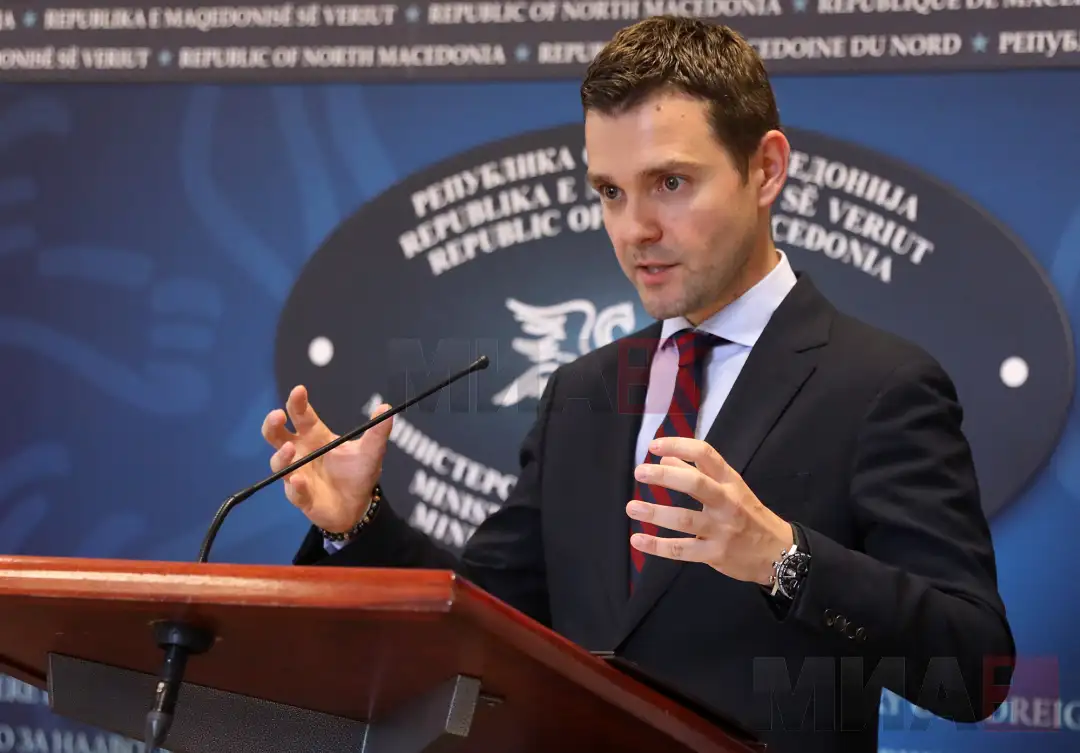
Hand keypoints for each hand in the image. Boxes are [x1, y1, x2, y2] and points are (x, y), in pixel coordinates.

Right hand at [261, 385, 393, 532]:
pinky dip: (295, 486)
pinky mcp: (301, 497)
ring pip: (279, 463)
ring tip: (290, 449)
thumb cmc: (358, 473)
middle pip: (277, 435)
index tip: (299, 390)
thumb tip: (387, 408)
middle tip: (277, 415)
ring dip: (282, 456)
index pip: (301, 415)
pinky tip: (299, 481)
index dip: (297, 402)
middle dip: (272, 424)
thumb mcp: (371, 451)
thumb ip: (377, 432)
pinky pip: (293, 492)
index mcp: (315, 435)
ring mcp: (297, 474)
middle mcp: (301, 452)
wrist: (359, 506)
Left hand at [626, 437, 793, 585]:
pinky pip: (683, 550)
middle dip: (665, 477)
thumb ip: (698, 473)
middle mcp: (727, 502)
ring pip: (685, 519)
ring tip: (632, 508)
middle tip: (639, 472)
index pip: (705, 455)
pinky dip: (658, 547)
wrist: (778, 552)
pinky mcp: (715, 554)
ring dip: (655, 513)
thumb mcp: (730, 489)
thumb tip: (665, 458)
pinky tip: (638, 540)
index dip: (678, 446)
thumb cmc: (748, 515)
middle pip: (695, 484)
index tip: (654, 446)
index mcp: (730, 481)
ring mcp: (722, 529)